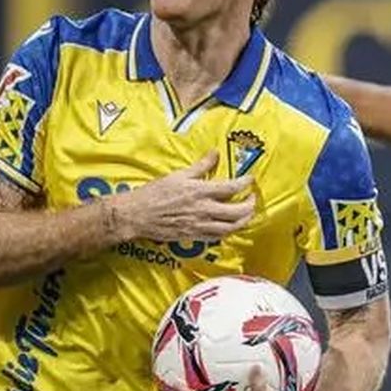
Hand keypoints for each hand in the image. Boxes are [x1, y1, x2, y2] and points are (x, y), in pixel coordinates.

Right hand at [111, 152, 253, 243]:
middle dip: (250, 204)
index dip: (245, 183)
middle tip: (252, 197)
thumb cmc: (155, 193)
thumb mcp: (179, 175)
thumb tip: (215, 154)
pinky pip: (218, 236)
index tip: (250, 179)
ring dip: (243, 220)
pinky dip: (228, 231)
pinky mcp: (195, 236)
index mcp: (201, 192)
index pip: (232, 187)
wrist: (138, 215)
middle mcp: (204, 210)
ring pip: (231, 227)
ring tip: (247, 213)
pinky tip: (230, 225)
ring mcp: (201, 225)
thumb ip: (201, 166)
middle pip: (237, 211)